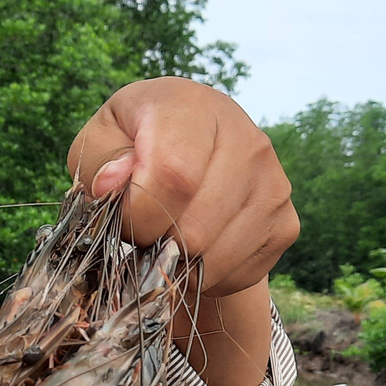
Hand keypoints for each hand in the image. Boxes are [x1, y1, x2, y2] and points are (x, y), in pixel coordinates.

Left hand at [66, 77, 296, 297]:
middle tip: (143, 230)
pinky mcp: (287, 224)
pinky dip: (206, 277)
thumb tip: (112, 184)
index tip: (123, 216)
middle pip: (197, 228)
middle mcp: (248, 141)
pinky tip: (195, 246)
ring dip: (179, 264)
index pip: (174, 175)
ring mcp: (275, 184)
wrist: (192, 146)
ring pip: (217, 259)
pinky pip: (237, 274)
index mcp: (195, 108)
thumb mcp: (100, 140)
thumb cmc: (136, 144)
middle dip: (156, 244)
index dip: (139, 214)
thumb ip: (98, 161)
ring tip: (167, 235)